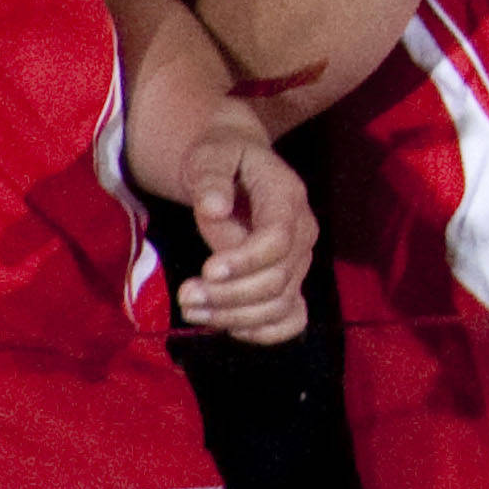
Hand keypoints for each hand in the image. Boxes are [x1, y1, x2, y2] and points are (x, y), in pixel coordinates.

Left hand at [159, 110, 316, 344]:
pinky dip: (264, 332)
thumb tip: (214, 209)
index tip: (206, 270)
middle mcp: (303, 233)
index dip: (245, 260)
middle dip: (230, 296)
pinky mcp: (289, 281)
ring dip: (235, 317)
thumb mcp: (210, 156)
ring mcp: (299, 261)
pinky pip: (291, 319)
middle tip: (185, 296)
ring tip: (192, 311)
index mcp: (287, 197)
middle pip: (279, 279)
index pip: (278, 239)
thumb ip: (211, 179)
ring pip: (281, 304)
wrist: (233, 165)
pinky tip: (229, 328)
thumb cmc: (220, 158)